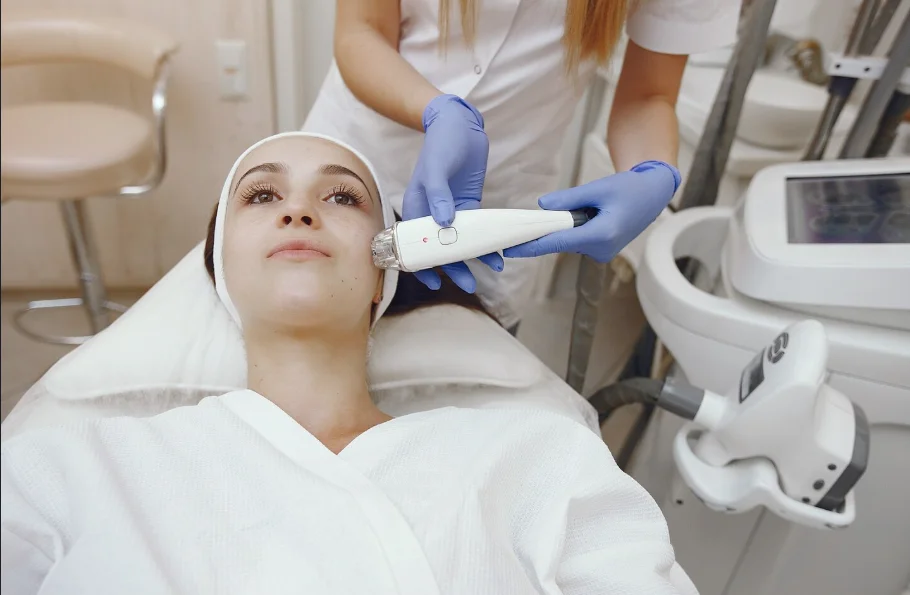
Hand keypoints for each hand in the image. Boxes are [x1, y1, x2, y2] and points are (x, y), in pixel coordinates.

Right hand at [402, 94, 502, 292]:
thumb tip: (444, 223)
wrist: (459, 124)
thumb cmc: (441, 144)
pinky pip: (477, 228)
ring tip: (491, 271)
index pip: (416, 244)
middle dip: (453, 268)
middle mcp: (431, 213)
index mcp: (416, 207)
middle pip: (441, 248)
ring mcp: (451, 210)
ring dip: (474, 258)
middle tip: (469, 285)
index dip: (423, 265)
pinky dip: (486, 240)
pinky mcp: (468, 205)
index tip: (433, 282)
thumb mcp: (436, 168)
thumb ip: (438, 195)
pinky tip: (498, 252)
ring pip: (460, 242)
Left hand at [503, 160, 680, 262]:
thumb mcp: (598, 188)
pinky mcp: (601, 250)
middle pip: (561, 240)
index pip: (557, 242)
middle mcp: (601, 249)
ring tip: (592, 204)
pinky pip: (577, 239)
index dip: (532, 245)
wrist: (653, 194)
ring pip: (569, 239)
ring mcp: (601, 252)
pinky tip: (593, 212)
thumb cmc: (630, 188)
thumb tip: (542, 205)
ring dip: (567, 224)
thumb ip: (568, 199)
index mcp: (601, 235)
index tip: (511, 250)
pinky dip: (575, 226)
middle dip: (552, 226)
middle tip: (554, 208)